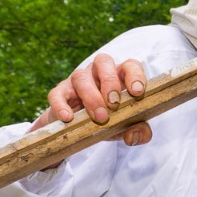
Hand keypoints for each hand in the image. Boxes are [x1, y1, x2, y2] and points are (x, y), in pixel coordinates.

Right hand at [30, 53, 151, 147]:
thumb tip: (135, 135)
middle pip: (103, 61)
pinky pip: (57, 94)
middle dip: (110, 82)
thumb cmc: (110, 120)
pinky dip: (61, 105)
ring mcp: (78, 81)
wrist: (81, 130)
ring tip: (99, 117)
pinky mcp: (60, 93)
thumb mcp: (126, 126)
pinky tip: (68, 118)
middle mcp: (98, 73)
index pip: (130, 65)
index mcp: (120, 76)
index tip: (137, 92)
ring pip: (80, 76)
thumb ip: (139, 131)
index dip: (135, 75)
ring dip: (90, 96)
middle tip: (114, 104)